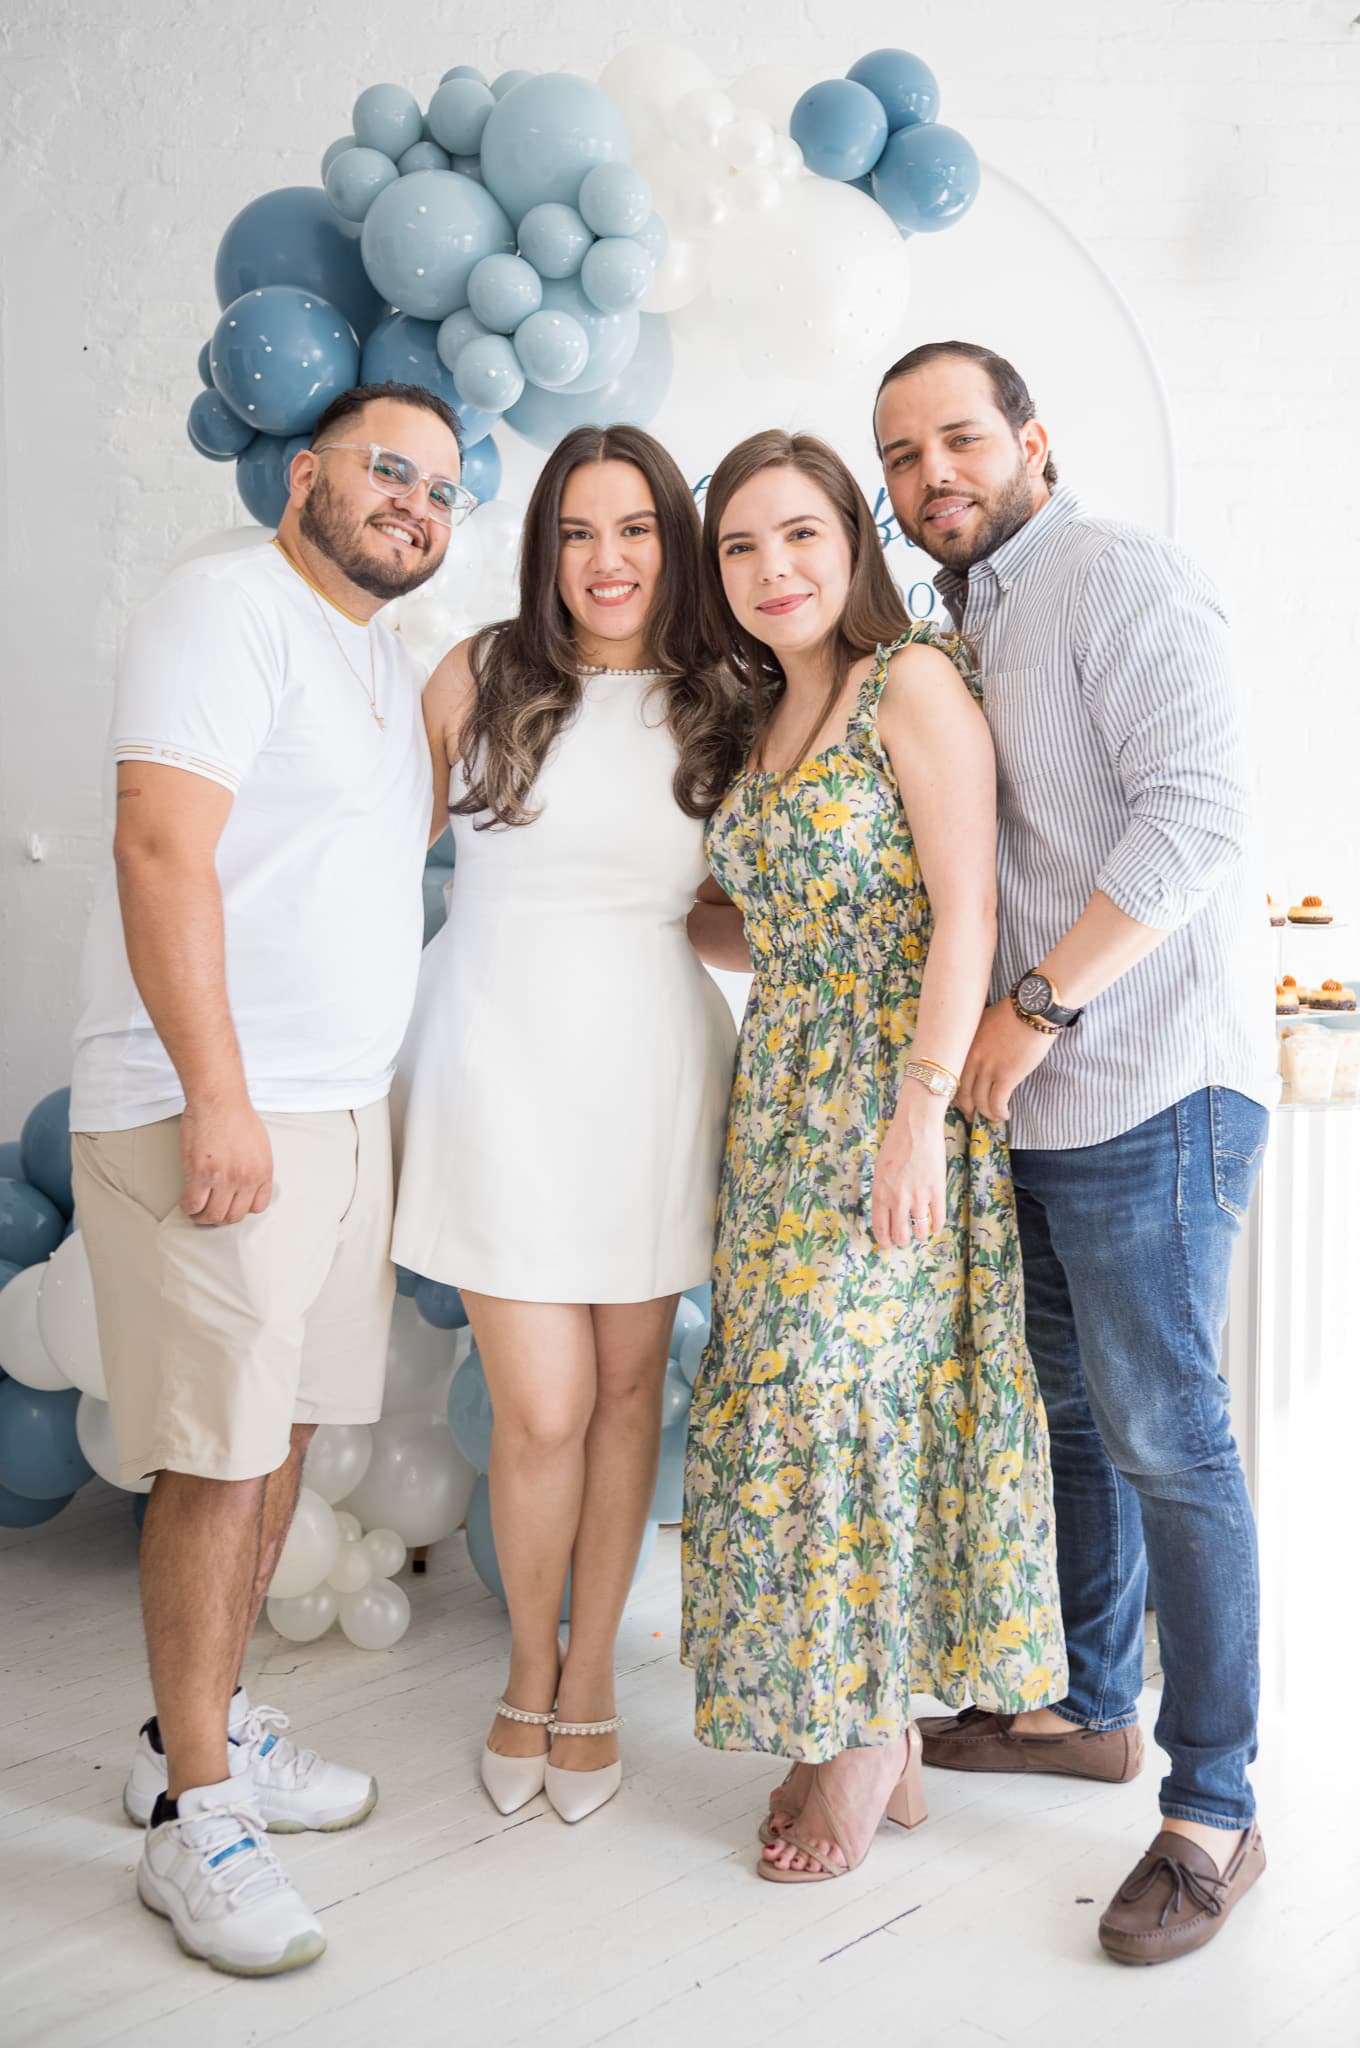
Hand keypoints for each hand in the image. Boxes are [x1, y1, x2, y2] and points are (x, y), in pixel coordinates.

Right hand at [180, 1096, 272, 1226]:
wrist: (219, 1099)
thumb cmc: (236, 1114)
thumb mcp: (259, 1144)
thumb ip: (253, 1166)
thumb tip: (244, 1182)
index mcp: (263, 1171)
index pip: (258, 1207)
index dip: (241, 1208)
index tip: (231, 1205)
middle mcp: (247, 1179)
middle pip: (234, 1216)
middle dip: (220, 1217)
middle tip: (209, 1211)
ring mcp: (225, 1179)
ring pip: (214, 1215)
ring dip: (203, 1217)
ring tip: (196, 1210)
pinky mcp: (203, 1175)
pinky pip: (194, 1205)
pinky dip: (189, 1208)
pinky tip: (186, 1202)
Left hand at [871, 1097, 946, 1249]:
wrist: (916, 1128)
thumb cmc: (896, 1144)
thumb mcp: (880, 1169)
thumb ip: (883, 1191)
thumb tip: (888, 1210)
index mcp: (881, 1193)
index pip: (880, 1227)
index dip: (884, 1240)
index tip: (887, 1245)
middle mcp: (898, 1199)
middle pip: (900, 1234)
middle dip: (902, 1241)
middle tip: (904, 1240)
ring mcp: (918, 1197)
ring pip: (920, 1230)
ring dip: (920, 1236)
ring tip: (920, 1235)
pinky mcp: (936, 1192)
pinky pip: (938, 1219)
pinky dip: (937, 1226)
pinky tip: (935, 1226)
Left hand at [957, 1000, 1058, 1121]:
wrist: (1033, 1009)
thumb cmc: (1013, 1012)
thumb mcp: (984, 1023)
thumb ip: (978, 1041)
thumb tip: (982, 1056)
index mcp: (964, 1045)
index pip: (952, 1075)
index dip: (955, 1092)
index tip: (959, 1100)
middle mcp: (971, 1058)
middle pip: (962, 1092)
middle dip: (967, 1108)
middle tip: (971, 1116)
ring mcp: (988, 1068)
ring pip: (980, 1101)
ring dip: (986, 1113)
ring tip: (994, 1117)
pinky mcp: (1006, 1076)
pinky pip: (997, 1102)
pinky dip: (999, 1112)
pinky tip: (1004, 1115)